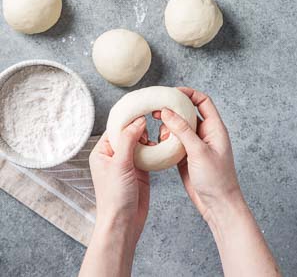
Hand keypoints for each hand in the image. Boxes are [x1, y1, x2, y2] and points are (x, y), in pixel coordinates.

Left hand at [80, 117, 149, 276]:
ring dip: (147, 139)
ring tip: (156, 136)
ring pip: (139, 143)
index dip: (127, 119)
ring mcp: (127, 163)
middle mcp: (114, 156)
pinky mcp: (140, 170)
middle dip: (139, 129)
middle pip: (128, 134)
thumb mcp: (119, 164)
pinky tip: (159, 147)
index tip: (140, 109)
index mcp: (102, 152)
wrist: (124, 222)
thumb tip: (138, 121)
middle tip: (151, 122)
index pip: (114, 129)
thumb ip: (128, 140)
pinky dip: (153, 150)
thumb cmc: (114, 197)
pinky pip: (147, 155)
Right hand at [154, 87, 241, 217]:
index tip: (171, 92)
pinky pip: (173, 142)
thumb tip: (167, 112)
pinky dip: (165, 140)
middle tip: (156, 111)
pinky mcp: (186, 155)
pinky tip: (159, 143)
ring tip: (161, 136)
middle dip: (172, 110)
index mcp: (214, 128)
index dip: (188, 93)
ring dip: (168, 128)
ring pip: (178, 128)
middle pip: (187, 113)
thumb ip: (183, 130)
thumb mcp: (199, 151)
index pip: (202, 101)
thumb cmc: (216, 179)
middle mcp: (204, 134)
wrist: (217, 204)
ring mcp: (194, 145)